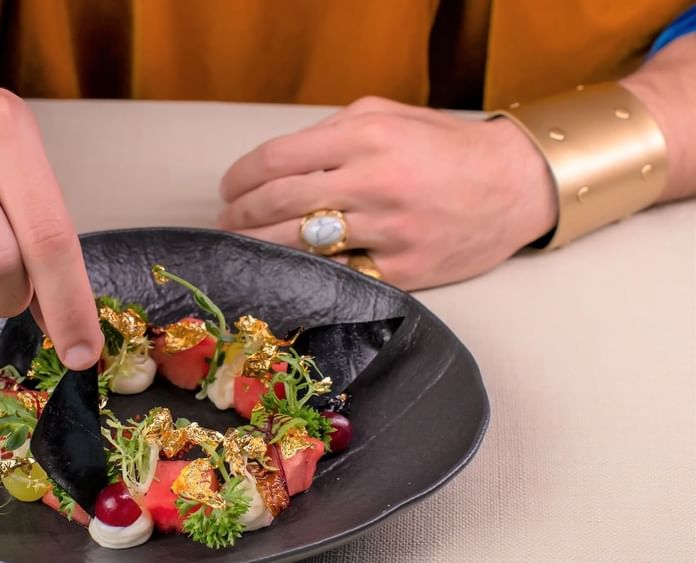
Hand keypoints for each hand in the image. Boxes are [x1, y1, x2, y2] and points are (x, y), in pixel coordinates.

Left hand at [217, 97, 557, 289]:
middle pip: (279, 204)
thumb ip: (330, 133)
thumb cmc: (446, 148)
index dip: (239, 178)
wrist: (516, 185)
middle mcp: (376, 182)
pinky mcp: (406, 270)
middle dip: (239, 217)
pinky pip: (340, 276)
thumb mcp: (388, 116)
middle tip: (227, 223)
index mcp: (366, 136)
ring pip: (302, 245)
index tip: (228, 190)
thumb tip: (274, 163)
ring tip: (246, 248)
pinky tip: (290, 273)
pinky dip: (308, 275)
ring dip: (262, 249)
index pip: (276, 159)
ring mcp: (391, 230)